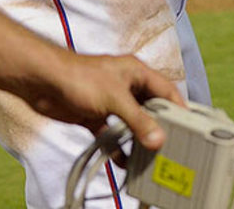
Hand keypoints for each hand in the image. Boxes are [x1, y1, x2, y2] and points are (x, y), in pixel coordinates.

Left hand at [25, 51, 184, 149]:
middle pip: (149, 107)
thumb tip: (158, 139)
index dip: (177, 105)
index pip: (165, 89)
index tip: (189, 125)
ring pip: (130, 122)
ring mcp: (110, 101)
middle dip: (158, 126)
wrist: (44, 82)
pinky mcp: (94, 115)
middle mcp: (126, 86)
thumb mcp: (115, 98)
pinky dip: (116, 146)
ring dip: (137, 139)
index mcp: (137, 72)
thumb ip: (138, 120)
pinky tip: (122, 161)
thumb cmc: (81, 77)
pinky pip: (111, 133)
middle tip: (169, 145)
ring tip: (148, 157)